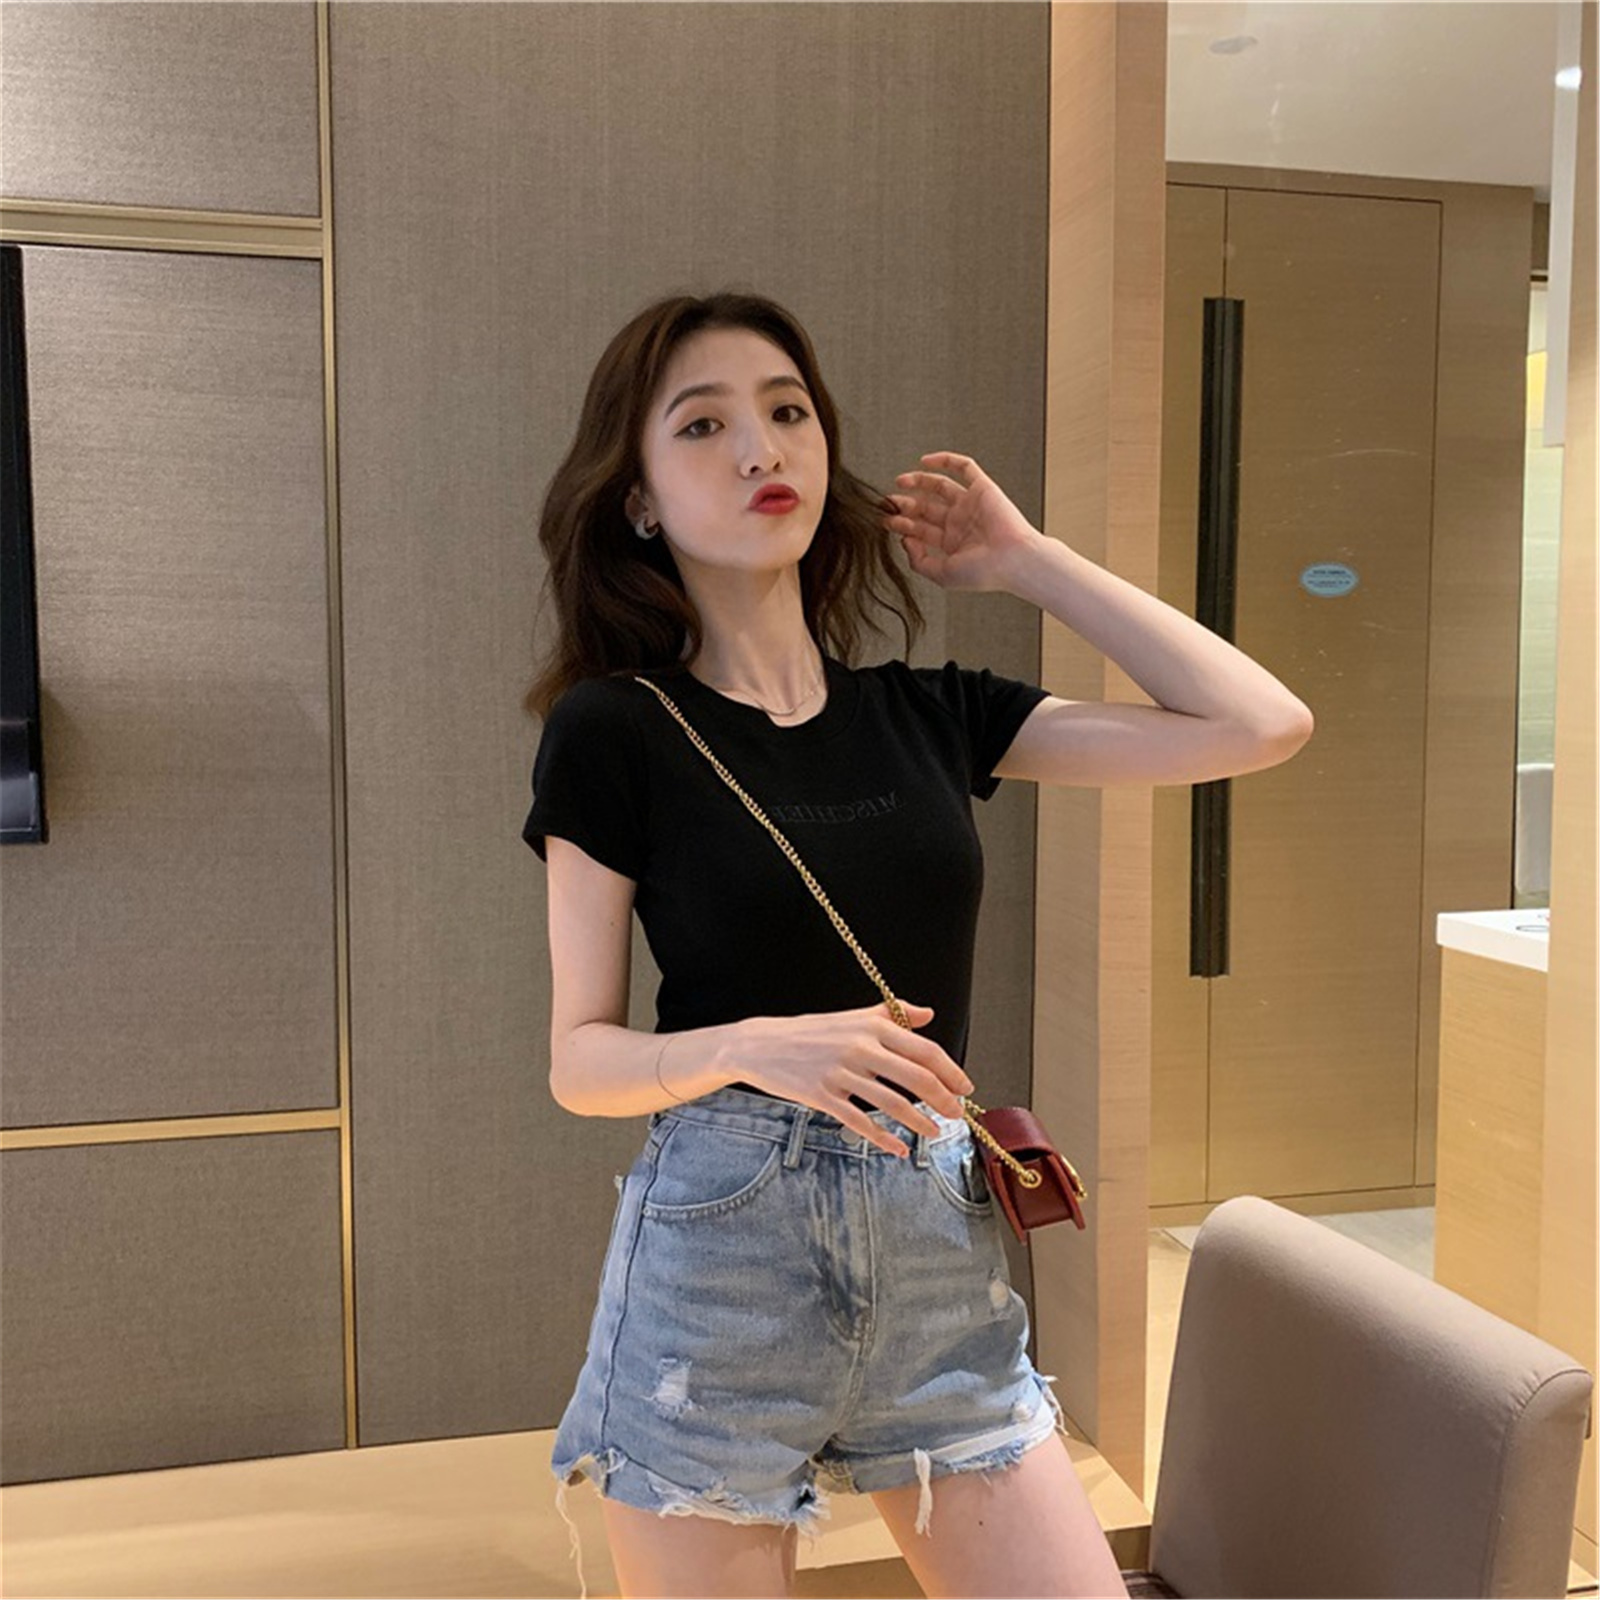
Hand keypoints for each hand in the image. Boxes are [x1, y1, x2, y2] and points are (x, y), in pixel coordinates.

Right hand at [730, 1001, 974, 1156]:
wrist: (761, 1044)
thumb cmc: (811, 1031)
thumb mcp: (852, 1016)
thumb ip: (892, 1014)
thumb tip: (927, 1015)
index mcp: (871, 1027)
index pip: (924, 1050)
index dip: (950, 1071)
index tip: (964, 1086)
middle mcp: (859, 1048)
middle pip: (915, 1077)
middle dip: (943, 1100)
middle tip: (957, 1114)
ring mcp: (840, 1073)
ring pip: (891, 1103)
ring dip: (919, 1121)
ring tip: (934, 1132)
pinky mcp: (822, 1095)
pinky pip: (859, 1122)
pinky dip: (882, 1138)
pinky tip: (896, 1149)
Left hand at [882, 451, 1044, 594]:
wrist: (1012, 560)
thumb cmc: (984, 572)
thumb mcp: (942, 574)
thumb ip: (919, 561)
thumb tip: (905, 541)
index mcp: (952, 544)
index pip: (921, 530)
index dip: (902, 525)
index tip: (887, 522)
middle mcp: (960, 522)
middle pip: (926, 508)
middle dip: (905, 505)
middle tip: (888, 503)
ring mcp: (970, 504)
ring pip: (939, 486)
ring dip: (918, 482)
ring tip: (900, 482)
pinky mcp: (983, 488)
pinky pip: (964, 467)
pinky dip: (945, 461)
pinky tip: (924, 462)